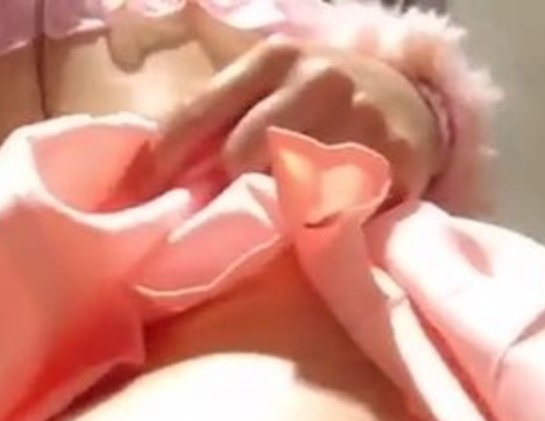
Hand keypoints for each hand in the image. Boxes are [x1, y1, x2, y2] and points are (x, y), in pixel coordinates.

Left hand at [120, 36, 444, 205]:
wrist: (413, 104)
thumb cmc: (320, 107)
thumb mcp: (270, 89)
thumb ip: (218, 121)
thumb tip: (145, 173)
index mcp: (274, 59)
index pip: (200, 112)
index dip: (159, 162)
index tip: (132, 202)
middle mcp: (316, 80)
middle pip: (240, 154)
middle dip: (219, 194)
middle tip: (204, 229)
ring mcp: (358, 119)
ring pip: (288, 186)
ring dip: (266, 219)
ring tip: (259, 236)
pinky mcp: (392, 160)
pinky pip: (336, 211)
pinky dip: (315, 229)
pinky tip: (308, 235)